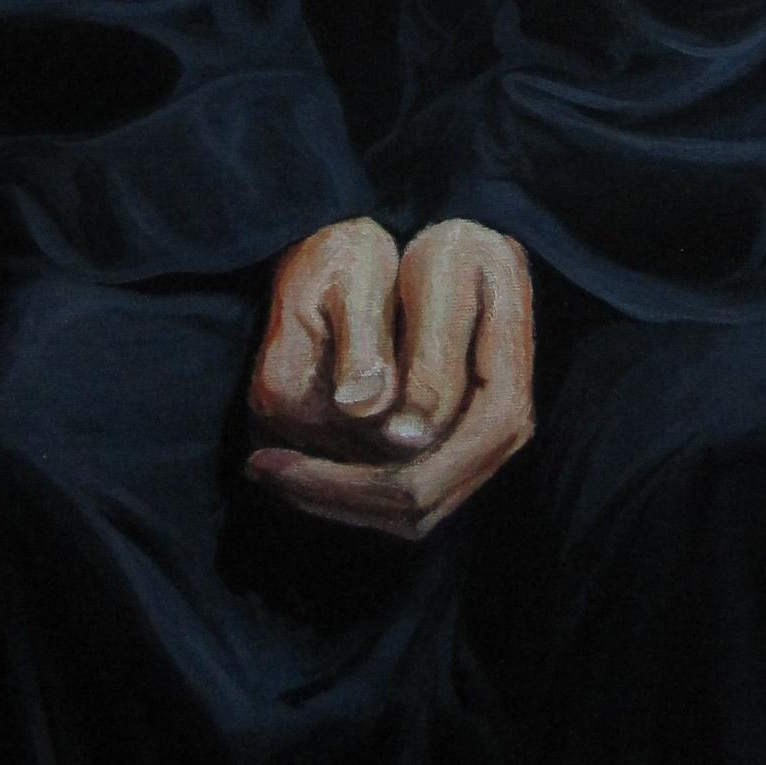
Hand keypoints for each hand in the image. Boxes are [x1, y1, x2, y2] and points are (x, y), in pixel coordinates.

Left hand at [248, 220, 533, 541]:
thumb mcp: (441, 278)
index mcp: (504, 401)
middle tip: (261, 467)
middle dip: (334, 496)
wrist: (477, 250)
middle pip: (416, 506)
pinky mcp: (455, 453)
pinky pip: (404, 498)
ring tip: (272, 466)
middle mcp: (500, 440)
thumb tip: (402, 436)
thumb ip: (428, 353)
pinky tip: (301, 462)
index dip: (351, 481)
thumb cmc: (456, 252)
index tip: (275, 457)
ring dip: (336, 499)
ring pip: (407, 514)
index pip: (427, 474)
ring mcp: (479, 453)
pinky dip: (349, 489)